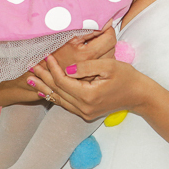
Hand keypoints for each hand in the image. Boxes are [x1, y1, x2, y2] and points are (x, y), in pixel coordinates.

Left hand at [30, 54, 149, 120]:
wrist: (139, 95)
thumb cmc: (127, 77)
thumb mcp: (109, 66)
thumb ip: (87, 67)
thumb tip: (67, 68)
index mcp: (88, 96)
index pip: (63, 81)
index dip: (53, 68)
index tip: (46, 55)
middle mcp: (83, 108)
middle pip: (57, 91)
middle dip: (43, 78)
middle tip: (29, 66)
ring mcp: (84, 112)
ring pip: (58, 99)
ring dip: (44, 88)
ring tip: (30, 79)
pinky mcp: (86, 113)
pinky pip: (65, 104)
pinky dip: (54, 96)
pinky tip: (45, 91)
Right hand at [46, 24, 116, 70]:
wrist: (42, 69)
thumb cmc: (53, 49)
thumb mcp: (69, 36)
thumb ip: (89, 28)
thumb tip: (106, 21)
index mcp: (86, 55)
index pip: (110, 39)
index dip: (109, 29)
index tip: (104, 24)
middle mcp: (91, 66)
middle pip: (112, 48)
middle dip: (107, 39)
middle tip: (98, 33)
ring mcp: (92, 74)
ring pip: (110, 57)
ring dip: (106, 49)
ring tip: (94, 43)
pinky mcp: (91, 78)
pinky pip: (103, 65)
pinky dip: (101, 58)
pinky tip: (92, 54)